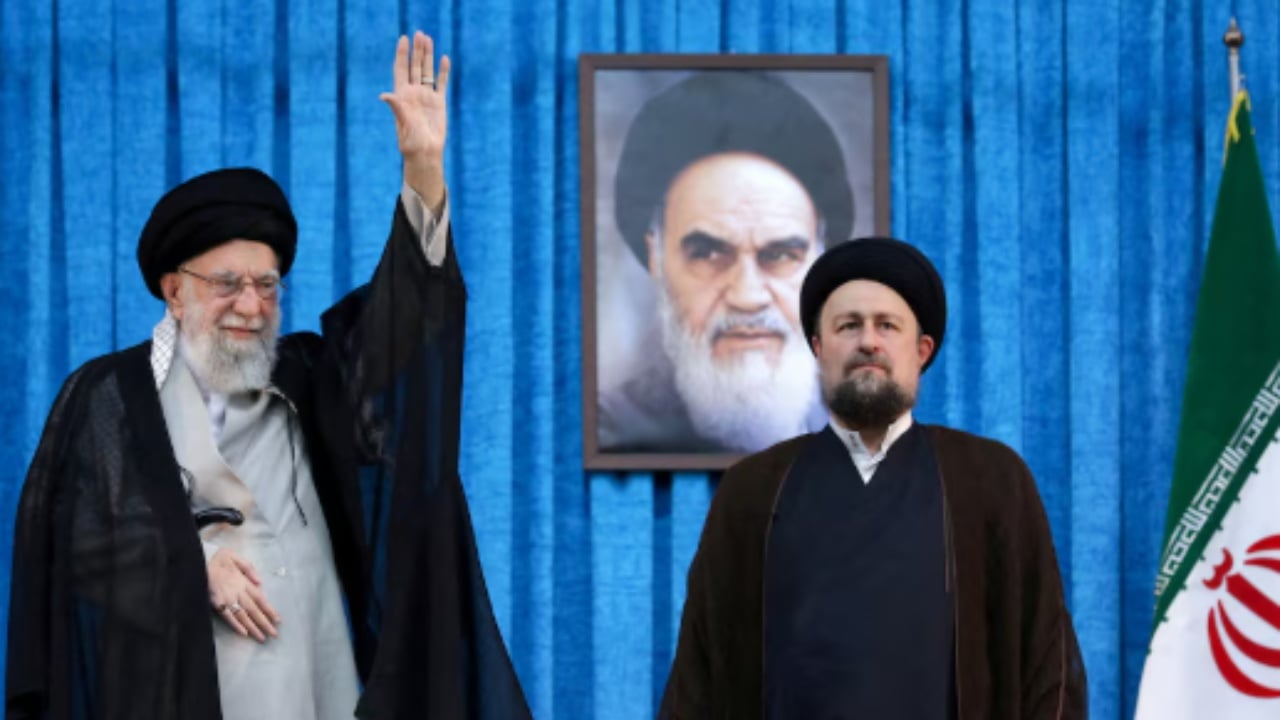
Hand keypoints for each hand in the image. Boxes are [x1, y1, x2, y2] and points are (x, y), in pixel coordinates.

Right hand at [207, 548, 280, 642]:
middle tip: (274, 635)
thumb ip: (249, 568)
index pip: (261, 599)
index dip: (270, 610)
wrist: (198, 561)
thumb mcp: (236, 557)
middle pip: (254, 610)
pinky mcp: (216, 603)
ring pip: (243, 616)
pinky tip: (244, 634)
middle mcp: (238, 592)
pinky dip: (236, 625)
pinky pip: (228, 616)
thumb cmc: (218, 559)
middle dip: (265, 623)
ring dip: (253, 628)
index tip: (278, 620)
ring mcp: (227, 599)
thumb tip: (260, 582)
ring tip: (261, 638)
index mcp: (244, 582)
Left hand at [380, 31, 449, 210]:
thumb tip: (384, 95)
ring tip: (429, 39)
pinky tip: (444, 58)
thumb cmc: (410, 143)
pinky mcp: (439, 103)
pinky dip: (443, 71)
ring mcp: (426, 97)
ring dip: (428, 56)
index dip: (401, 54)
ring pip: (427, 71)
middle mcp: (413, 93)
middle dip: (416, 50)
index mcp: (402, 96)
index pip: (400, 69)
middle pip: (414, 66)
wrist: (425, 154)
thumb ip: (396, 107)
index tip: (403, 39)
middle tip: (419, 33)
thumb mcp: (402, 124)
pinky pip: (441, 83)